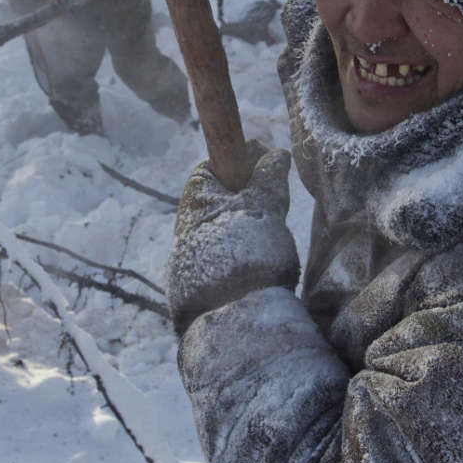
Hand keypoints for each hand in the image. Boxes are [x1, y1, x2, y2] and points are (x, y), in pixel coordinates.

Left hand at [166, 141, 299, 332]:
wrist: (228, 309)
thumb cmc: (244, 246)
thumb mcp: (264, 202)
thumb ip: (270, 175)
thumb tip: (275, 153)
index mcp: (195, 194)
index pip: (214, 164)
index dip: (241, 160)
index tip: (266, 165)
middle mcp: (188, 218)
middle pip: (222, 193)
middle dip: (250, 194)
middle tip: (274, 202)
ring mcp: (192, 247)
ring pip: (226, 222)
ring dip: (250, 222)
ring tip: (269, 233)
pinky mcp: (200, 272)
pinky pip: (224, 247)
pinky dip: (243, 245)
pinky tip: (259, 256)